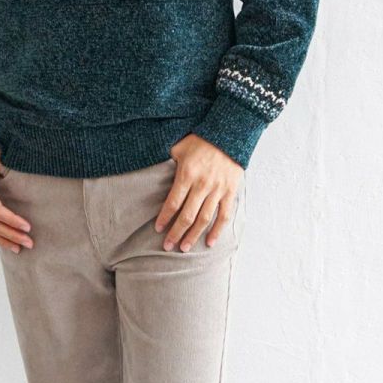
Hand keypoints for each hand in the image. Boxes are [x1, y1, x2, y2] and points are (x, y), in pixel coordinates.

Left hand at [155, 135, 242, 251]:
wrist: (230, 135)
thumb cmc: (201, 140)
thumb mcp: (179, 147)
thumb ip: (167, 160)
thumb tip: (152, 170)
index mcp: (187, 174)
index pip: (173, 202)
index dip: (165, 218)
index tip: (158, 229)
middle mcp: (202, 185)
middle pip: (187, 216)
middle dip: (176, 233)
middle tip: (168, 246)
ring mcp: (218, 190)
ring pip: (204, 219)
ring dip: (194, 236)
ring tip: (184, 248)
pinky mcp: (230, 192)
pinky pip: (224, 215)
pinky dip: (217, 230)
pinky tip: (210, 242)